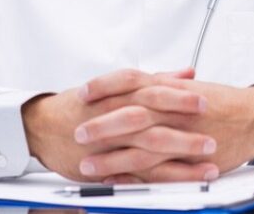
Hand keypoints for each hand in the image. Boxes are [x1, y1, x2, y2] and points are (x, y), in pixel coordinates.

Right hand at [21, 68, 214, 181]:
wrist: (42, 126)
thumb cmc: (82, 105)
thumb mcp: (117, 86)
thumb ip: (156, 79)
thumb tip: (188, 73)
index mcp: (121, 93)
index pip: (152, 89)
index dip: (179, 95)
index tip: (206, 99)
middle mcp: (116, 115)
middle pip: (152, 116)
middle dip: (183, 125)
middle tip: (211, 129)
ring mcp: (113, 142)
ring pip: (149, 147)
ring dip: (181, 153)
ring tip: (208, 157)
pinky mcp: (108, 165)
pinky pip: (138, 173)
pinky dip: (161, 177)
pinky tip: (183, 180)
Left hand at [75, 71, 253, 182]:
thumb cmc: (222, 102)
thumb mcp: (187, 88)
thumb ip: (161, 85)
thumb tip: (136, 82)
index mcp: (170, 89)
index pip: (130, 81)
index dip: (104, 86)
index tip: (82, 92)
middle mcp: (173, 110)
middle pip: (130, 115)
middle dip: (101, 125)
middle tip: (78, 132)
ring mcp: (181, 136)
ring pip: (140, 147)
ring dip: (111, 157)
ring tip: (87, 165)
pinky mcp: (189, 159)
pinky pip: (158, 171)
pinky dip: (135, 177)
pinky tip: (116, 181)